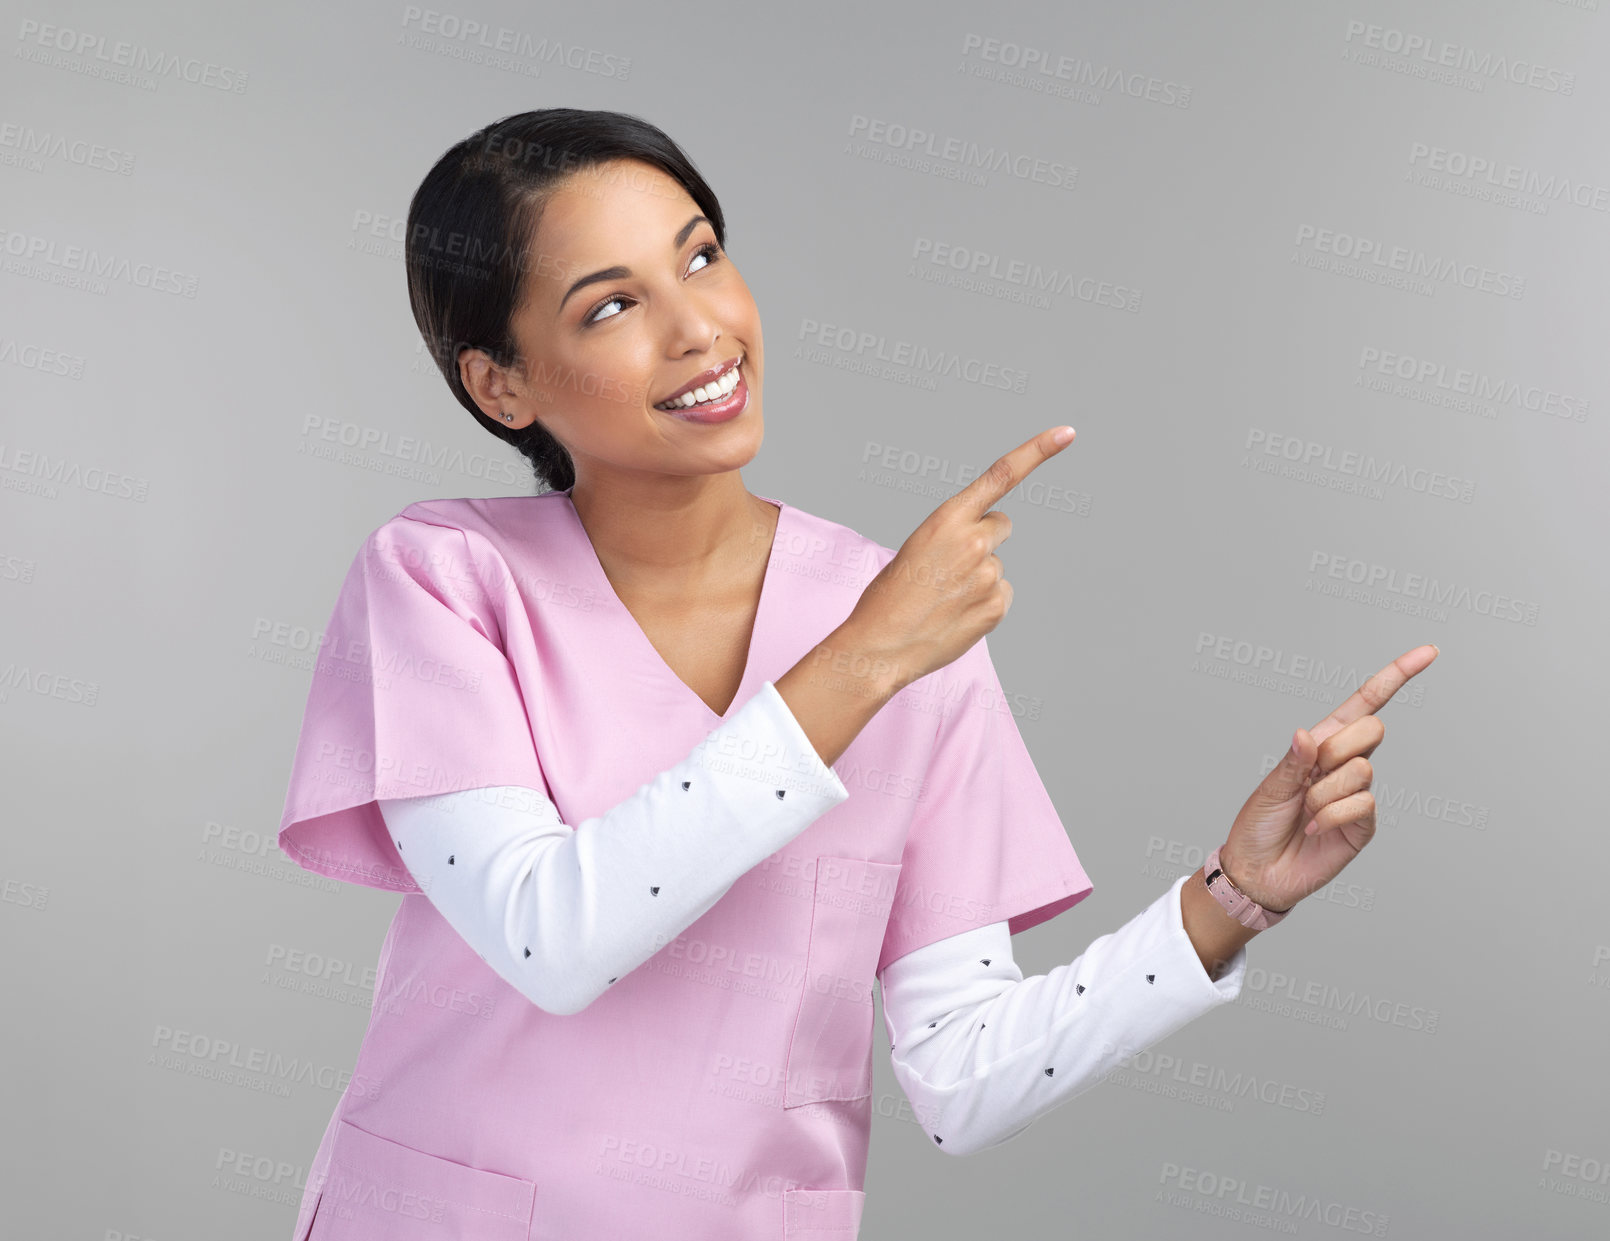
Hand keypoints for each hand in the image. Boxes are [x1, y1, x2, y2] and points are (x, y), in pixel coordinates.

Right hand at [842, 426, 1075, 691]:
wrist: (880, 646)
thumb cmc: (889, 597)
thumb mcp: (916, 548)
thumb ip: (954, 536)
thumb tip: (988, 548)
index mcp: (947, 519)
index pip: (1000, 475)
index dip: (1037, 451)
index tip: (1067, 433)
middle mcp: (974, 542)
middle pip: (1000, 525)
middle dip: (983, 538)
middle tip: (950, 565)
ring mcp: (988, 576)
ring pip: (995, 565)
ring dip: (976, 577)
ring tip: (942, 597)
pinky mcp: (996, 606)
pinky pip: (1000, 594)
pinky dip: (982, 603)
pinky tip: (955, 614)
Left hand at [1216, 644, 1439, 912]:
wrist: (1259, 871)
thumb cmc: (1259, 824)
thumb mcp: (1270, 787)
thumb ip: (1293, 761)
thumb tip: (1308, 735)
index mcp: (1322, 745)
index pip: (1365, 704)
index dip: (1396, 676)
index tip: (1430, 652)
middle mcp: (1344, 764)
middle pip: (1373, 728)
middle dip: (1339, 747)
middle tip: (1310, 775)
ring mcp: (1358, 794)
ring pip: (1363, 769)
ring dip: (1325, 791)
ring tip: (1306, 811)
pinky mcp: (1364, 824)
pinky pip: (1362, 803)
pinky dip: (1331, 815)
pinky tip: (1314, 829)